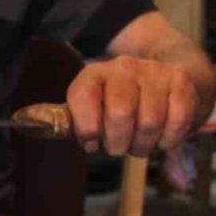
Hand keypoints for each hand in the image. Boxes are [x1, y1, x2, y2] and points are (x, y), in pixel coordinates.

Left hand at [67, 56, 197, 156]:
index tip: (92, 144)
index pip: (83, 98)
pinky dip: (169, 139)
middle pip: (120, 114)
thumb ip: (71, 121)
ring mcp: (153, 72)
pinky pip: (177, 121)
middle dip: (119, 143)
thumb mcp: (93, 107)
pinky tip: (161, 138)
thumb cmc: (122, 102)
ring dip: (144, 145)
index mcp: (94, 74)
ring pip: (150, 122)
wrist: (165, 76)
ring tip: (140, 143)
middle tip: (119, 147)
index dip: (86, 129)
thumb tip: (35, 126)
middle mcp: (123, 68)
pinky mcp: (180, 82)